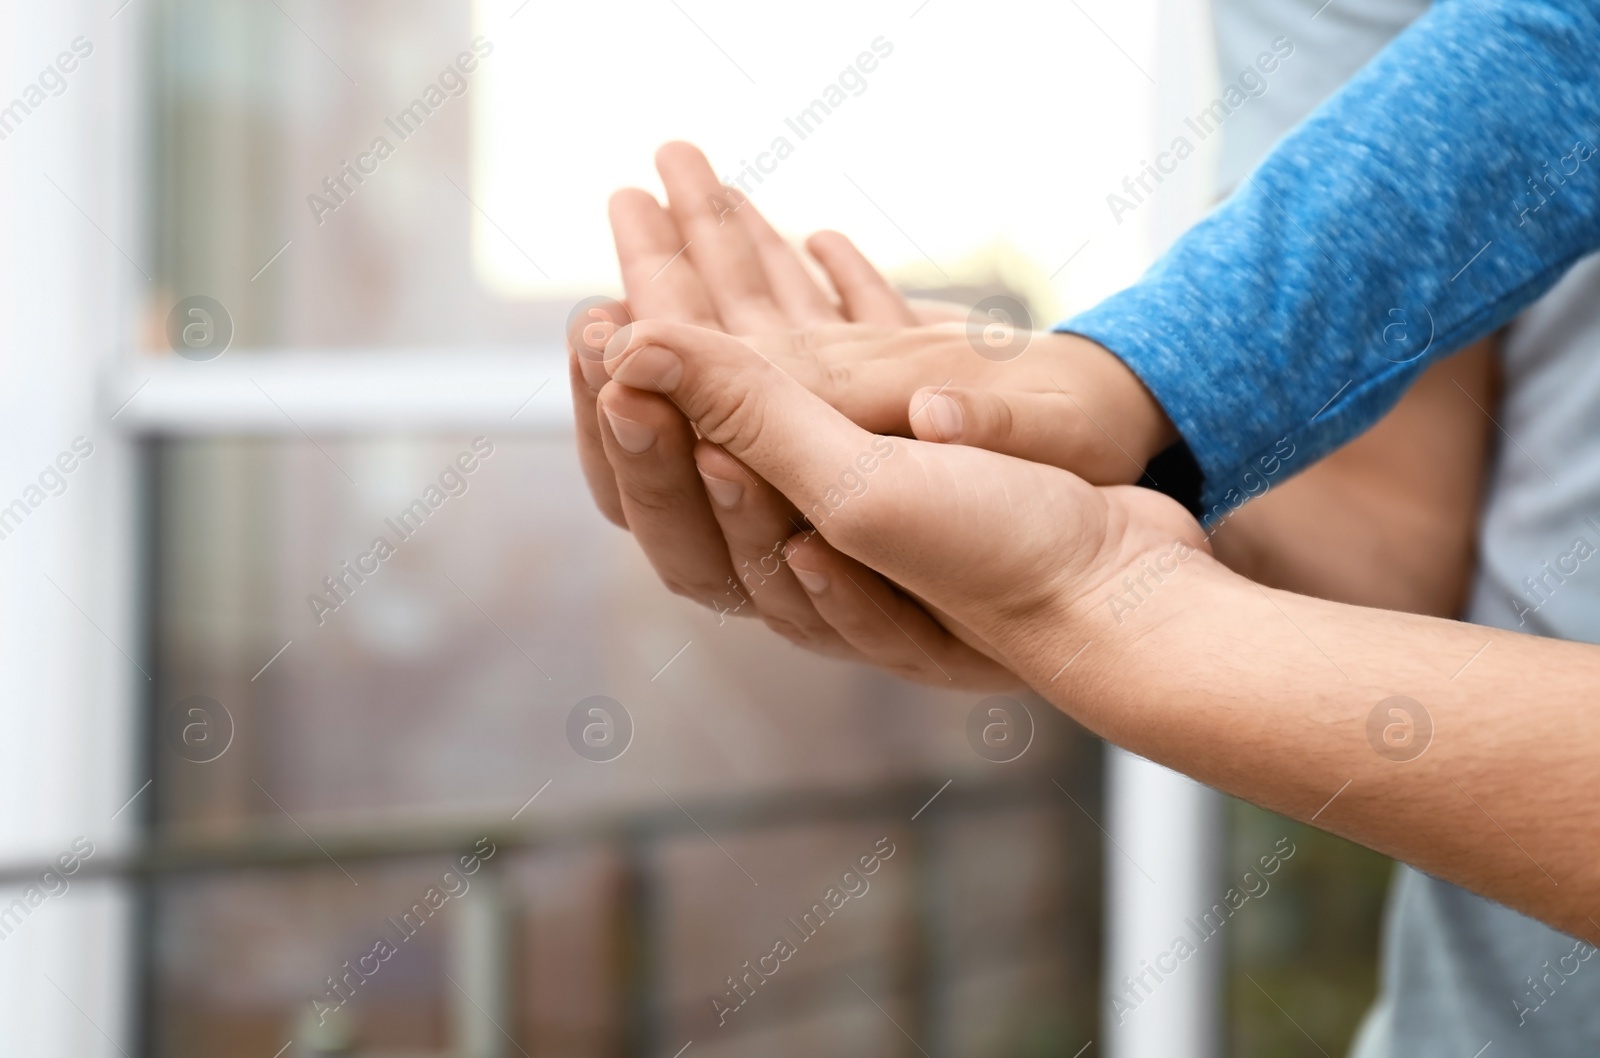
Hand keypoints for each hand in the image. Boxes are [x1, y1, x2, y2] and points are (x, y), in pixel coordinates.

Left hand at [573, 143, 1173, 685]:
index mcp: (771, 556)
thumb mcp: (859, 488)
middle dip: (661, 344)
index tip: (605, 327)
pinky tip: (817, 250)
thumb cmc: (1000, 557)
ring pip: (773, 389)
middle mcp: (806, 534)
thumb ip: (749, 418)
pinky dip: (822, 306)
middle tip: (622, 260)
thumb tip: (633, 347)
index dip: (624, 412)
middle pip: (703, 433)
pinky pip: (847, 371)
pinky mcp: (918, 456)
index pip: (663, 491)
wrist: (1131, 583)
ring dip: (732, 306)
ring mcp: (865, 493)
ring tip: (696, 218)